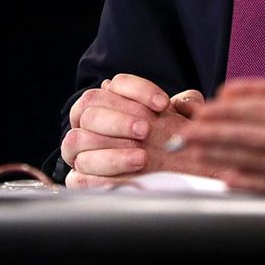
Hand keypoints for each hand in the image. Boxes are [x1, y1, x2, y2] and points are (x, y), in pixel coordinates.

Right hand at [62, 74, 221, 187]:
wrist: (166, 175)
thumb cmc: (169, 142)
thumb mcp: (183, 121)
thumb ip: (187, 106)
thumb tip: (185, 104)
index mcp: (112, 100)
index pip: (117, 84)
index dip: (139, 91)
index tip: (162, 105)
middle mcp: (89, 121)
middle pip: (91, 109)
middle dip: (120, 120)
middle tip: (146, 131)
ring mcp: (79, 149)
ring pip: (77, 140)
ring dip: (111, 151)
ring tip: (141, 158)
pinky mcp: (78, 178)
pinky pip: (76, 177)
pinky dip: (99, 178)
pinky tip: (123, 180)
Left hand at [180, 29, 264, 203]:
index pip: (262, 110)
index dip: (229, 110)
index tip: (205, 108)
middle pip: (248, 139)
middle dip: (212, 136)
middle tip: (182, 134)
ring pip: (254, 165)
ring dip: (220, 159)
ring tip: (193, 156)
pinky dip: (247, 184)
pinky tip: (226, 179)